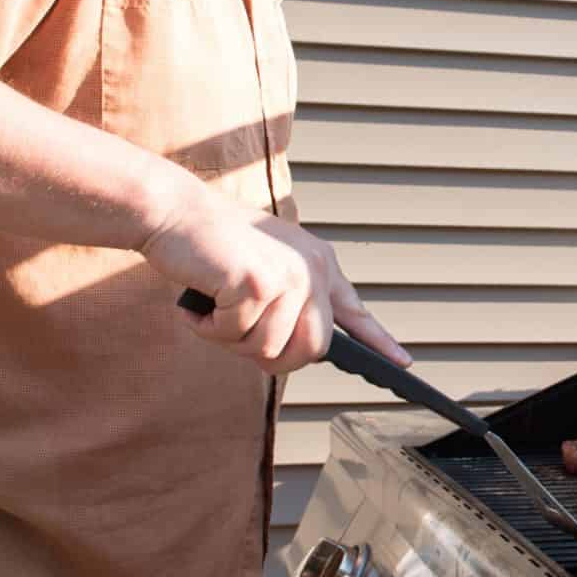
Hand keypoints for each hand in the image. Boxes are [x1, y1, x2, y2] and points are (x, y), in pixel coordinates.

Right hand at [140, 191, 408, 373]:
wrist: (174, 212)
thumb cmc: (211, 246)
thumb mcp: (263, 269)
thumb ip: (289, 302)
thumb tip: (300, 349)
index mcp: (319, 265)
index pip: (355, 312)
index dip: (379, 342)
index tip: (403, 364)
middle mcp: (312, 269)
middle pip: (310, 350)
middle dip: (268, 356)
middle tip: (232, 332)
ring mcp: (289, 275)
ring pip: (268, 349)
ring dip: (228, 339)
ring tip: (213, 305)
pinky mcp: (259, 283)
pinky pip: (234, 335)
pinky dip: (207, 327)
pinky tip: (197, 300)